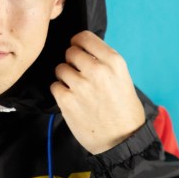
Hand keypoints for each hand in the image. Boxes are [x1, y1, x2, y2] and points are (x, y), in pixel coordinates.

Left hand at [50, 30, 144, 154]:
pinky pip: (54, 86)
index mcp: (113, 61)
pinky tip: (72, 100)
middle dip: (72, 62)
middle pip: (70, 52)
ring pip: (60, 68)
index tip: (77, 48)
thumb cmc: (124, 110)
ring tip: (77, 89)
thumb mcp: (122, 78)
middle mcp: (97, 70)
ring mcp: (80, 85)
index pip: (84, 37)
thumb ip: (103, 62)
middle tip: (79, 74)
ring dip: (65, 77)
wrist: (122, 140)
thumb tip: (82, 49)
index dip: (77, 42)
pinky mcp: (67, 100)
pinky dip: (60, 92)